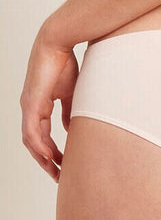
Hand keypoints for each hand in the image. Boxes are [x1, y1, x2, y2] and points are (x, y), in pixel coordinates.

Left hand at [20, 25, 78, 182]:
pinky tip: (49, 157)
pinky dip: (39, 146)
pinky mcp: (32, 103)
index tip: (64, 165)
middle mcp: (30, 109)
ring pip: (31, 141)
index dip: (52, 152)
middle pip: (34, 143)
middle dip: (47, 161)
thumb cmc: (65, 64)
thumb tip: (71, 130)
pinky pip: (32, 131)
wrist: (58, 43)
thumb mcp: (71, 94)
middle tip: (59, 176)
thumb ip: (69, 113)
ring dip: (43, 158)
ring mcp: (29, 106)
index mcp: (39, 106)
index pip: (42, 136)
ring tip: (56, 171)